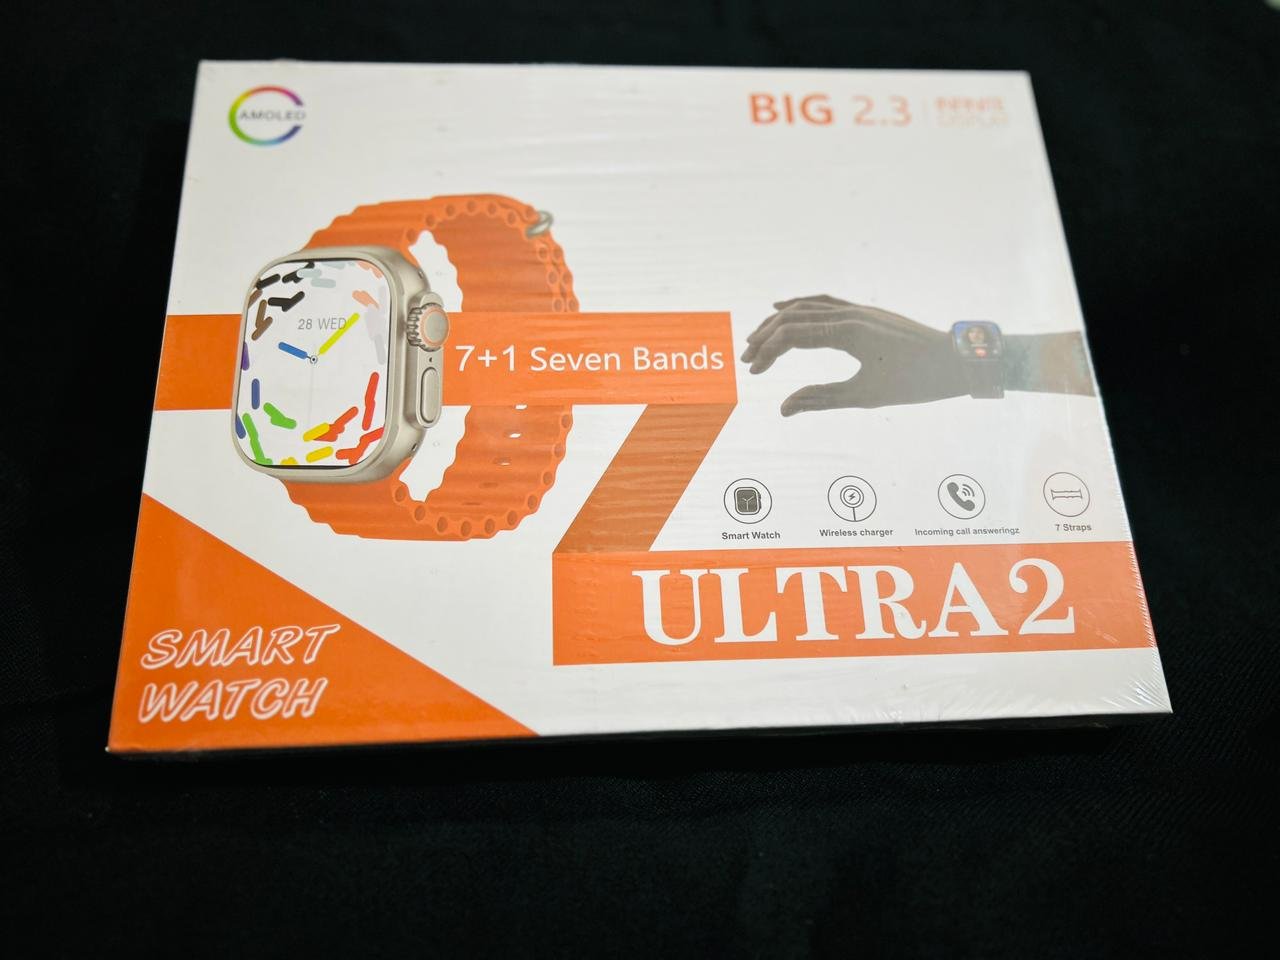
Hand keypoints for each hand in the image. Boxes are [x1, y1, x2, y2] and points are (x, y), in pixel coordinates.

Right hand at [740, 295, 967, 415]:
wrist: (957, 360)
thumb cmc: (915, 381)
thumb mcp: (865, 396)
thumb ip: (821, 399)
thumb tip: (783, 408)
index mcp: (848, 333)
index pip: (793, 335)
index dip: (768, 352)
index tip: (754, 371)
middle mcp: (850, 314)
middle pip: (794, 317)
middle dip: (766, 337)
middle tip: (746, 358)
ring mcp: (859, 310)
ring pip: (807, 306)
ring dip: (779, 321)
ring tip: (758, 337)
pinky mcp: (866, 313)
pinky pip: (825, 302)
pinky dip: (801, 304)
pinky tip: (786, 308)